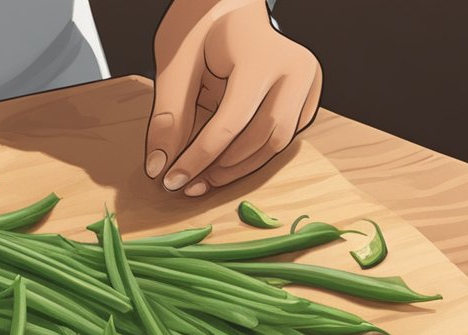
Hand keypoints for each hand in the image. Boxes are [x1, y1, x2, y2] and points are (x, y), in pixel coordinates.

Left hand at [145, 0, 321, 195]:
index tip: (171, 180)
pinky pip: (281, 138)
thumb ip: (169, 114)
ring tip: (202, 179)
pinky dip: (252, 156)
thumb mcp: (176, 64)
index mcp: (263, 55)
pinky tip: (221, 164)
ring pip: (278, 144)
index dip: (199, 157)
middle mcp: (296, 68)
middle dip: (223, 168)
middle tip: (187, 185)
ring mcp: (309, 82)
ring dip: (239, 168)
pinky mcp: (308, 97)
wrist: (231, 9)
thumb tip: (159, 167)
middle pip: (264, 137)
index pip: (231, 121)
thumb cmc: (201, 31)